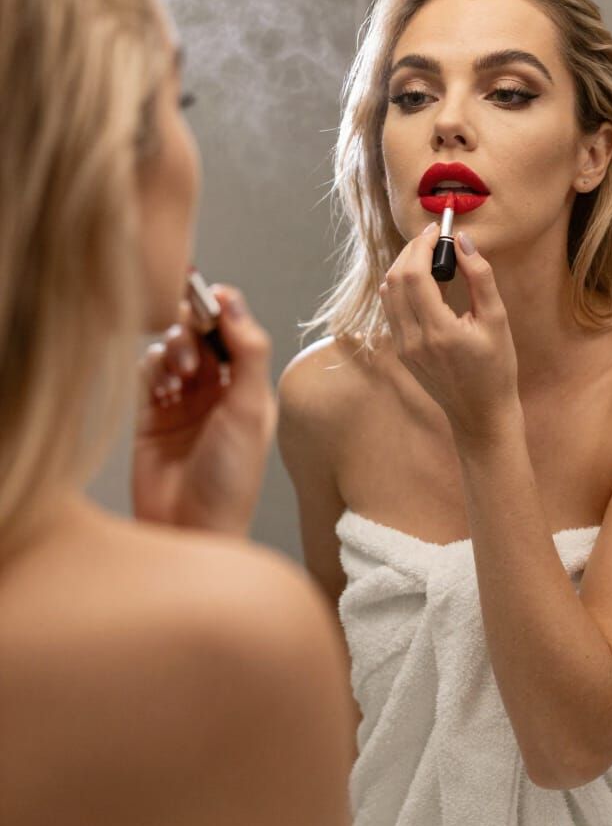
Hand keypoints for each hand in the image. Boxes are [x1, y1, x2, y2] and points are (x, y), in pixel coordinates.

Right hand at [133, 284, 275, 534]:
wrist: (190, 529)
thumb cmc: (230, 480)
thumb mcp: (249, 411)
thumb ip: (246, 353)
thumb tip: (234, 301)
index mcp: (249, 386)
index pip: (235, 329)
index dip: (222, 308)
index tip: (210, 296)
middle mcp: (217, 389)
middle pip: (201, 332)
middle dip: (194, 326)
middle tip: (190, 329)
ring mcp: (183, 400)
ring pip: (173, 347)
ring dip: (175, 348)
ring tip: (180, 374)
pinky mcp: (151, 413)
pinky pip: (148, 371)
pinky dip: (152, 368)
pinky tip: (161, 388)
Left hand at [379, 223, 519, 440]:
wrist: (481, 413)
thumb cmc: (496, 368)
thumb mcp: (497, 320)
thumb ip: (480, 277)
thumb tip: (463, 241)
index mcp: (439, 332)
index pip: (414, 274)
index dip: (422, 245)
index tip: (438, 231)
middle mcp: (413, 340)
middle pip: (395, 279)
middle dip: (411, 251)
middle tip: (432, 238)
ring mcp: (403, 347)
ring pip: (388, 293)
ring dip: (403, 267)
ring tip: (428, 255)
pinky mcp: (401, 351)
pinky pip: (391, 309)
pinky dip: (401, 287)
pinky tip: (423, 281)